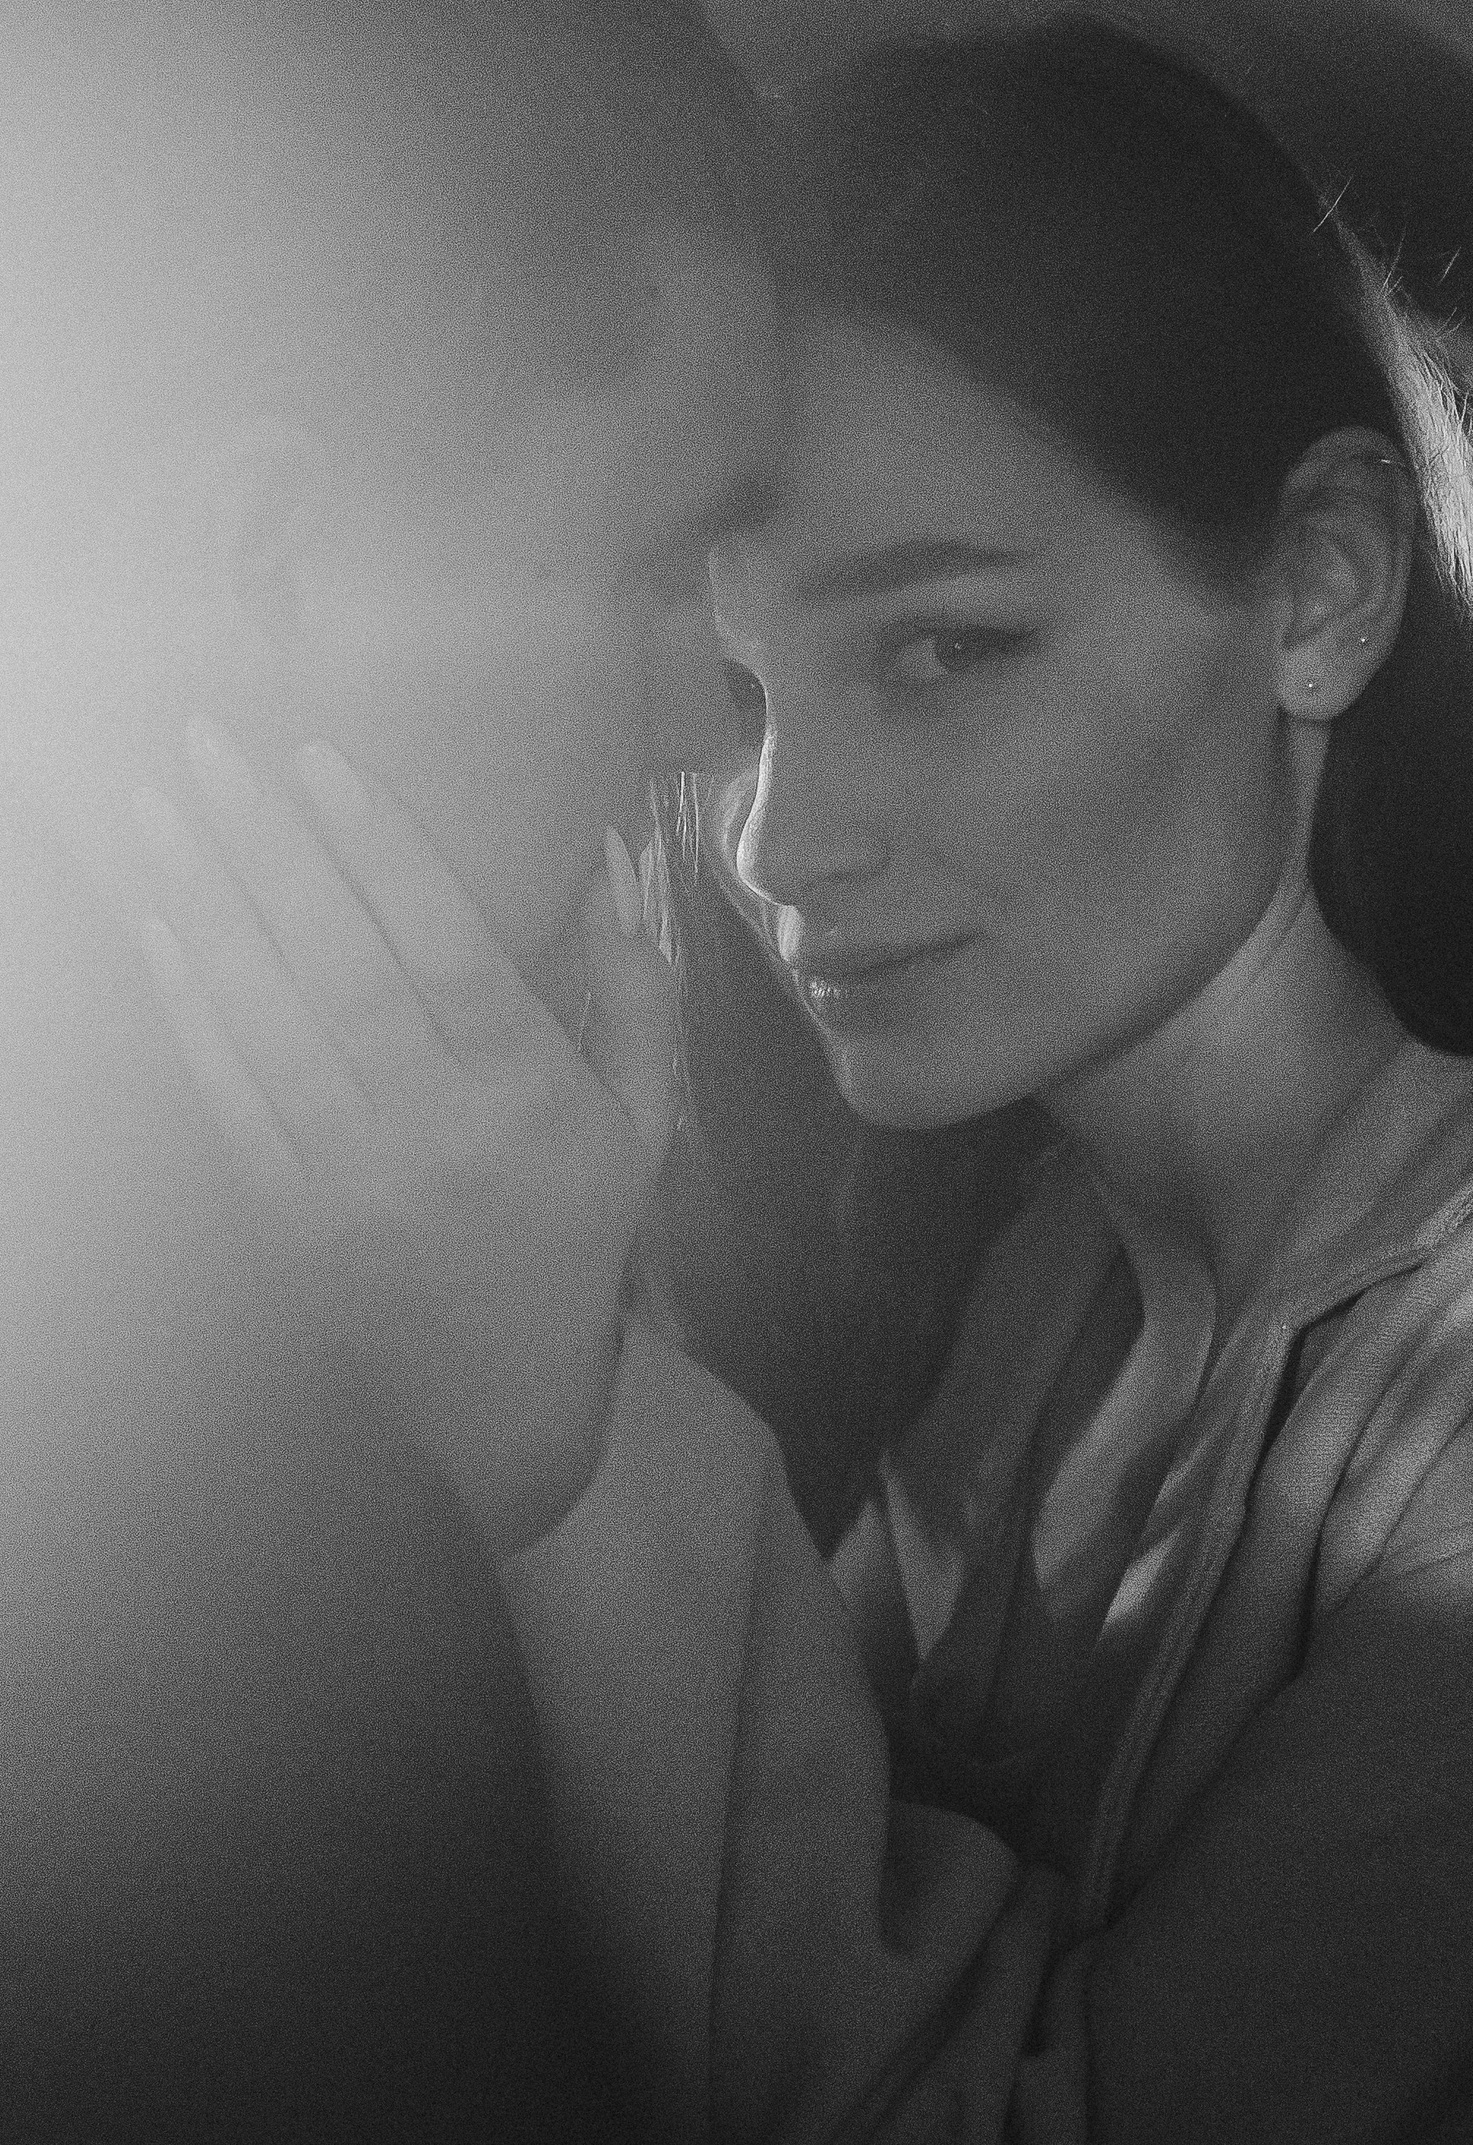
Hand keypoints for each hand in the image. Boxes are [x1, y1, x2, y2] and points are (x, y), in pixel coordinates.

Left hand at [123, 719, 678, 1550]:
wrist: (502, 1397)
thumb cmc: (579, 1239)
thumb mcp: (645, 1124)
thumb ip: (636, 992)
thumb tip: (610, 861)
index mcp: (525, 1098)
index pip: (444, 951)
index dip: (379, 850)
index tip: (319, 760)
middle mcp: (429, 1130)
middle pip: (336, 966)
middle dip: (265, 849)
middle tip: (208, 747)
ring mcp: (345, 1175)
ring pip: (265, 1018)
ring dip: (201, 906)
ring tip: (155, 808)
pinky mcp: (284, 1210)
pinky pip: (226, 1091)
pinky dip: (188, 1004)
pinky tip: (157, 925)